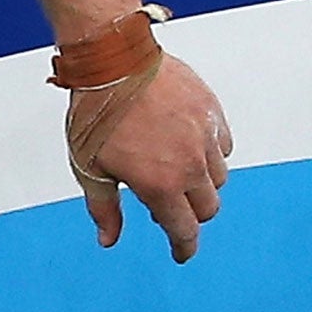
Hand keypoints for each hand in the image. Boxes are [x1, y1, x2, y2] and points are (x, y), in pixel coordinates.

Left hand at [83, 55, 232, 262]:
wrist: (110, 58)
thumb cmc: (94, 111)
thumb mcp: (89, 166)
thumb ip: (104, 208)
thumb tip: (108, 240)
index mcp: (161, 185)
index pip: (184, 231)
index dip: (183, 247)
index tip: (181, 252)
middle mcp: (190, 166)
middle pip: (207, 208)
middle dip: (189, 213)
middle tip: (165, 202)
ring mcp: (204, 137)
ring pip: (218, 177)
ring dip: (201, 182)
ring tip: (173, 168)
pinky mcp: (211, 112)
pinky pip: (222, 145)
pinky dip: (210, 152)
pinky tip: (187, 143)